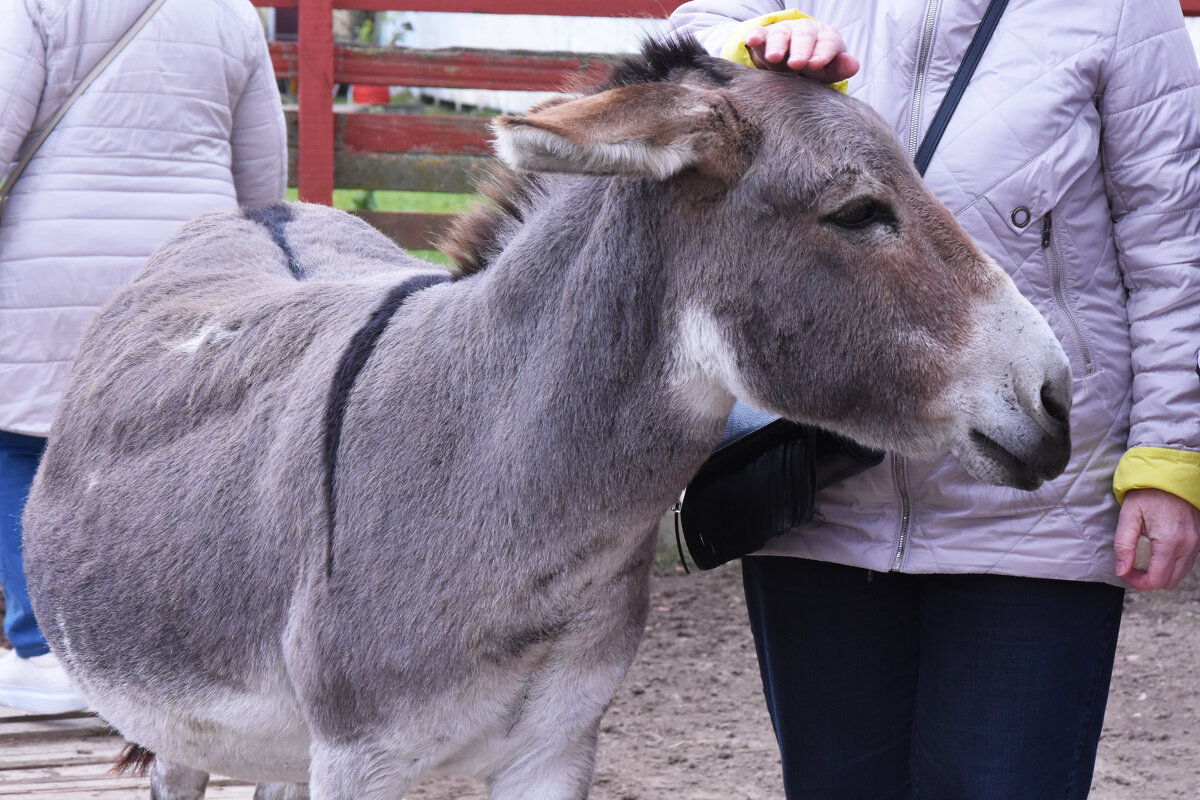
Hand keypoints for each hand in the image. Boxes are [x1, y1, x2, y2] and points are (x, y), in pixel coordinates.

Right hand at [743, 19, 859, 83]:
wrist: (790, 59)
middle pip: (804, 36)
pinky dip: (755, 36)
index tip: (817, 64)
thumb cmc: (813, 66)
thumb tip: (854, 65)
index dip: (823, 52)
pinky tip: (752, 40)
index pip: (827, 42)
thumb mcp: (826, 70)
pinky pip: (759, 34)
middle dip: (801, 49)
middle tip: (797, 64)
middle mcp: (804, 31)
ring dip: (777, 45)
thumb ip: (838, 68)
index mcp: (825, 37)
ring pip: (781, 34)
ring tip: (774, 58)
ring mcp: (783, 33)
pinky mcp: (764, 37)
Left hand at [1114, 488, 1199, 589]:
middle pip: (1170, 581)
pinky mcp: (1198, 539)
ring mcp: (1196, 543)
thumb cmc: (1147, 493)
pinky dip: (1171, 563)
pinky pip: (1186, 562)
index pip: (1157, 579)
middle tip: (1131, 566)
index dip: (1139, 583)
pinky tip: (1156, 551)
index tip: (1125, 573)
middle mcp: (1188, 545)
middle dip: (1148, 579)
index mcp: (1170, 542)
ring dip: (1161, 572)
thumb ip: (1124, 545)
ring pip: (1180, 574)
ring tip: (1142, 558)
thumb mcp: (1128, 516)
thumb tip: (1122, 570)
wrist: (1170, 476)